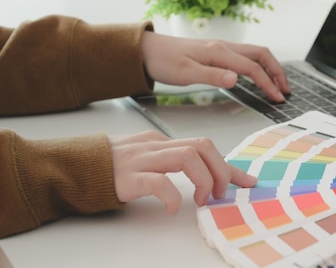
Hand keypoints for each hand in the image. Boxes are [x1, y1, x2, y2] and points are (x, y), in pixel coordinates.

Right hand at [109, 131, 256, 213]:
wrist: (73, 168)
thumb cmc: (111, 168)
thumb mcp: (148, 160)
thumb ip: (173, 162)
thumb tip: (207, 175)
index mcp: (162, 142)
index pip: (205, 146)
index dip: (229, 166)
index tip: (247, 182)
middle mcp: (155, 145)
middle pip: (202, 146)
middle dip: (221, 171)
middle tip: (220, 194)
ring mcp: (142, 159)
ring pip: (187, 157)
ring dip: (203, 180)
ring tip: (201, 200)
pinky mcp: (127, 176)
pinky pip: (158, 181)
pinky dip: (172, 195)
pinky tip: (173, 208)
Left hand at [141, 31, 290, 101]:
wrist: (147, 51)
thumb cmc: (164, 61)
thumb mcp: (185, 73)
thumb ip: (212, 76)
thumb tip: (236, 79)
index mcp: (218, 52)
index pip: (252, 68)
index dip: (268, 83)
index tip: (277, 98)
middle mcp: (224, 47)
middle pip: (261, 54)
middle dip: (277, 72)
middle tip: (286, 90)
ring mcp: (222, 48)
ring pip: (255, 54)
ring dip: (270, 68)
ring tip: (278, 84)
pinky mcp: (217, 52)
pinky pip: (246, 56)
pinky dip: (259, 66)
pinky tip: (258, 77)